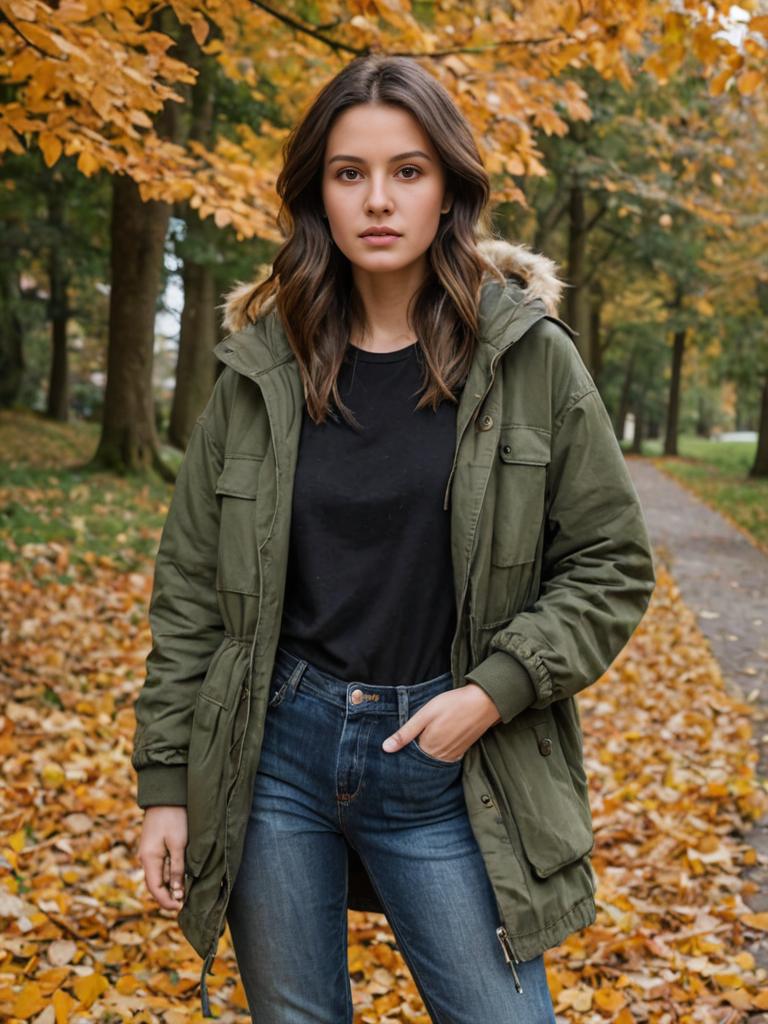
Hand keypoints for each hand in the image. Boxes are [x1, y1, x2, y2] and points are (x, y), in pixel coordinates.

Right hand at [139, 806, 187, 910]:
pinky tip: (182, 874)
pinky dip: (170, 872)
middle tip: (186, 901)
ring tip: (187, 889)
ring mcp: (149, 852)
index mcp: (149, 859)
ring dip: (171, 883)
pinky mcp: (155, 846)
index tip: (180, 908)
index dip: (166, 901)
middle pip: (156, 884)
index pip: (154, 889)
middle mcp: (145, 858)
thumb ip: (177, 868)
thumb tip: (177, 892)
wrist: (166, 796)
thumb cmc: (174, 818)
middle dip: (169, 894)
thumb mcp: (178, 844)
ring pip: (159, 875)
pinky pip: (161, 865)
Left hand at [381, 682, 500, 760]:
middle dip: (411, 756)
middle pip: (420, 761)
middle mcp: (440, 757)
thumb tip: (385, 748)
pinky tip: (434, 742)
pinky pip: (444, 759)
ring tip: (420, 741)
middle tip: (405, 744)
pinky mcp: (461, 752)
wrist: (483, 703)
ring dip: (424, 755)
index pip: (408, 758)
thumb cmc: (452, 704)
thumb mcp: (425, 714)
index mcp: (428, 748)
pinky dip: (437, 754)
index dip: (400, 752)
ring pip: (432, 761)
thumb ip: (405, 733)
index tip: (392, 748)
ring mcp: (452, 756)